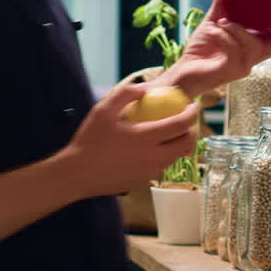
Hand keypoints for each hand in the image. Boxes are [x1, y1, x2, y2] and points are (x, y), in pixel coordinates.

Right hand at [63, 83, 198, 197]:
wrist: (76, 174)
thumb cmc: (89, 140)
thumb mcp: (103, 110)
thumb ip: (125, 94)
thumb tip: (146, 88)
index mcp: (146, 138)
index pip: (181, 125)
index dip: (193, 113)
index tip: (194, 105)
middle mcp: (153, 157)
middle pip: (186, 144)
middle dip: (192, 131)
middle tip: (185, 120)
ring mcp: (150, 172)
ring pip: (176, 157)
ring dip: (179, 144)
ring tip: (170, 132)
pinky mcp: (144, 182)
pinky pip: (162, 166)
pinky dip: (165, 155)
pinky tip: (152, 147)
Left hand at [165, 0, 270, 96]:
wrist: (183, 72)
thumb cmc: (200, 51)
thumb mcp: (214, 23)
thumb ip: (223, 7)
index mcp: (254, 45)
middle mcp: (255, 57)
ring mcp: (246, 65)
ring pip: (256, 45)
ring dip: (240, 29)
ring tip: (224, 21)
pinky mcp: (234, 71)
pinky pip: (236, 50)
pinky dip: (226, 36)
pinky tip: (216, 30)